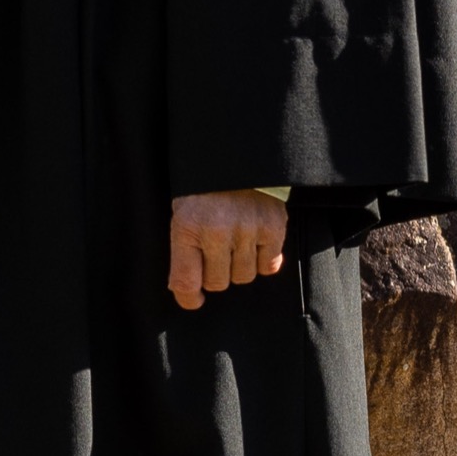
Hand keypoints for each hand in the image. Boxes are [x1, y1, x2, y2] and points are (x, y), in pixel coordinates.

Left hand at [167, 189, 288, 311]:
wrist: (237, 156)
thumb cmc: (205, 190)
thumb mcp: (183, 214)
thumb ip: (183, 254)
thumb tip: (191, 294)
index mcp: (187, 226)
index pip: (186, 282)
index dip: (189, 298)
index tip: (194, 299)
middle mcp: (217, 229)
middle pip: (217, 283)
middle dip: (216, 273)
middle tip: (216, 251)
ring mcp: (247, 228)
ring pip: (243, 277)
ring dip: (239, 266)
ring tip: (236, 241)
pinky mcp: (273, 227)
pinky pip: (268, 266)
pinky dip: (263, 259)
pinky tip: (255, 241)